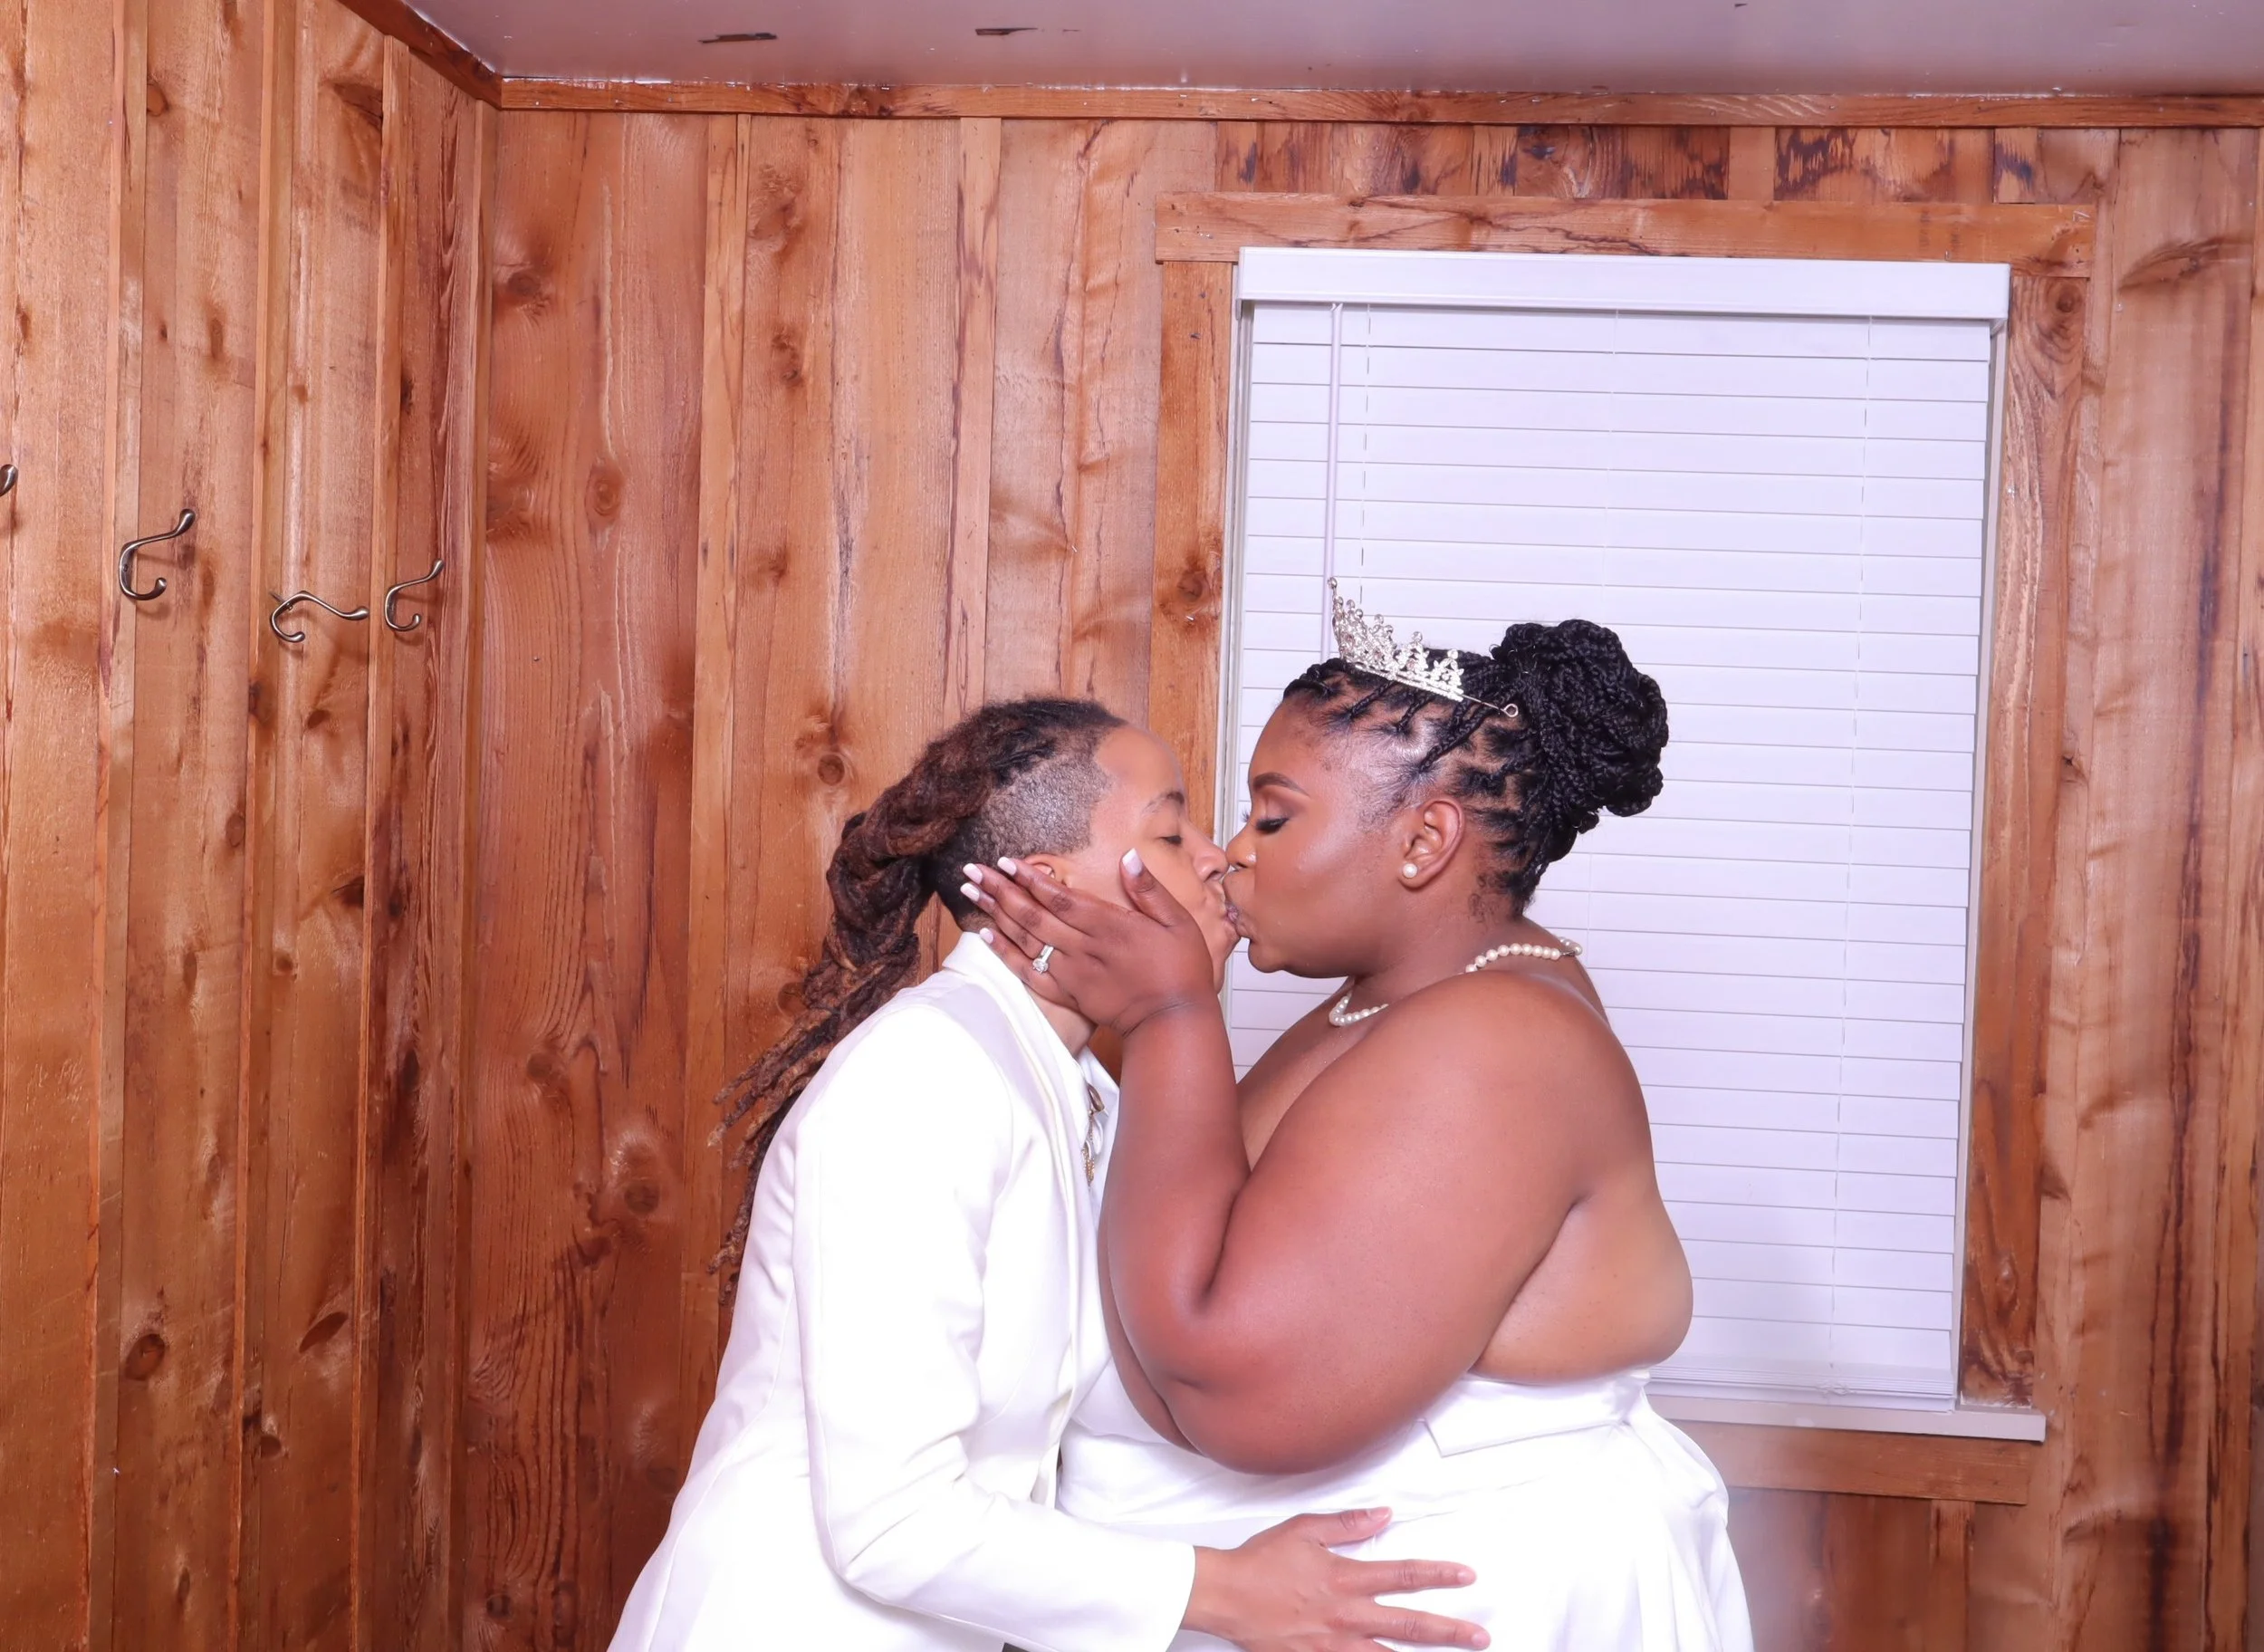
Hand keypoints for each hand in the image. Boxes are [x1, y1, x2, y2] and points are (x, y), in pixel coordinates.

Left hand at [962, 852, 1216, 1036]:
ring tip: (971, 892)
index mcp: (1108, 925)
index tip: (1006, 862)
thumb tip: (1128, 857)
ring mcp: (1071, 973)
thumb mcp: (1178, 922)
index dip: (1030, 879)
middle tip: (972, 870)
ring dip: (995, 914)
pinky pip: (1028, 972)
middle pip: (1032, 914)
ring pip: (1025, 939)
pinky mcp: (1068, 994)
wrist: (1173, 1023)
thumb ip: (1148, 890)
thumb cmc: (1181, 970)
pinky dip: (1005, 954)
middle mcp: (1083, 947)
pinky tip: (986, 936)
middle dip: (1000, 890)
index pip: (1059, 897)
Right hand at [1184, 1507, 1486, 1651]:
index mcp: (1345, 1578)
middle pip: (1409, 1626)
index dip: (1439, 1575)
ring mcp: (1333, 1644)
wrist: (1224, 1596)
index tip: (1467, 1576)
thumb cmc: (1260, 1562)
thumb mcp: (1304, 1530)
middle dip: (1450, 1631)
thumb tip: (1383, 1515)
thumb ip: (1347, 1524)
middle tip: (1481, 1636)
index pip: (1405, 1575)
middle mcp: (1346, 1614)